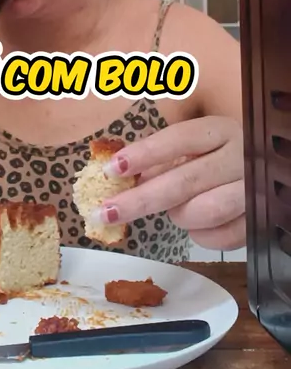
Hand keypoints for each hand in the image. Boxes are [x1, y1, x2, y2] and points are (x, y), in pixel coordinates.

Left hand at [94, 116, 245, 250]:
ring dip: (179, 215)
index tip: (111, 169)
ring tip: (174, 211)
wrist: (263, 170)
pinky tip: (197, 224)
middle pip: (184, 181)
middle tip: (106, 212)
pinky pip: (221, 237)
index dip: (145, 154)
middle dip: (140, 200)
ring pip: (204, 211)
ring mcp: (252, 189)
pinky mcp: (258, 220)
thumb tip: (120, 179)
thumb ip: (162, 159)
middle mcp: (239, 157)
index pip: (179, 139)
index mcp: (219, 130)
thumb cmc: (218, 155)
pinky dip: (201, 235)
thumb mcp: (195, 147)